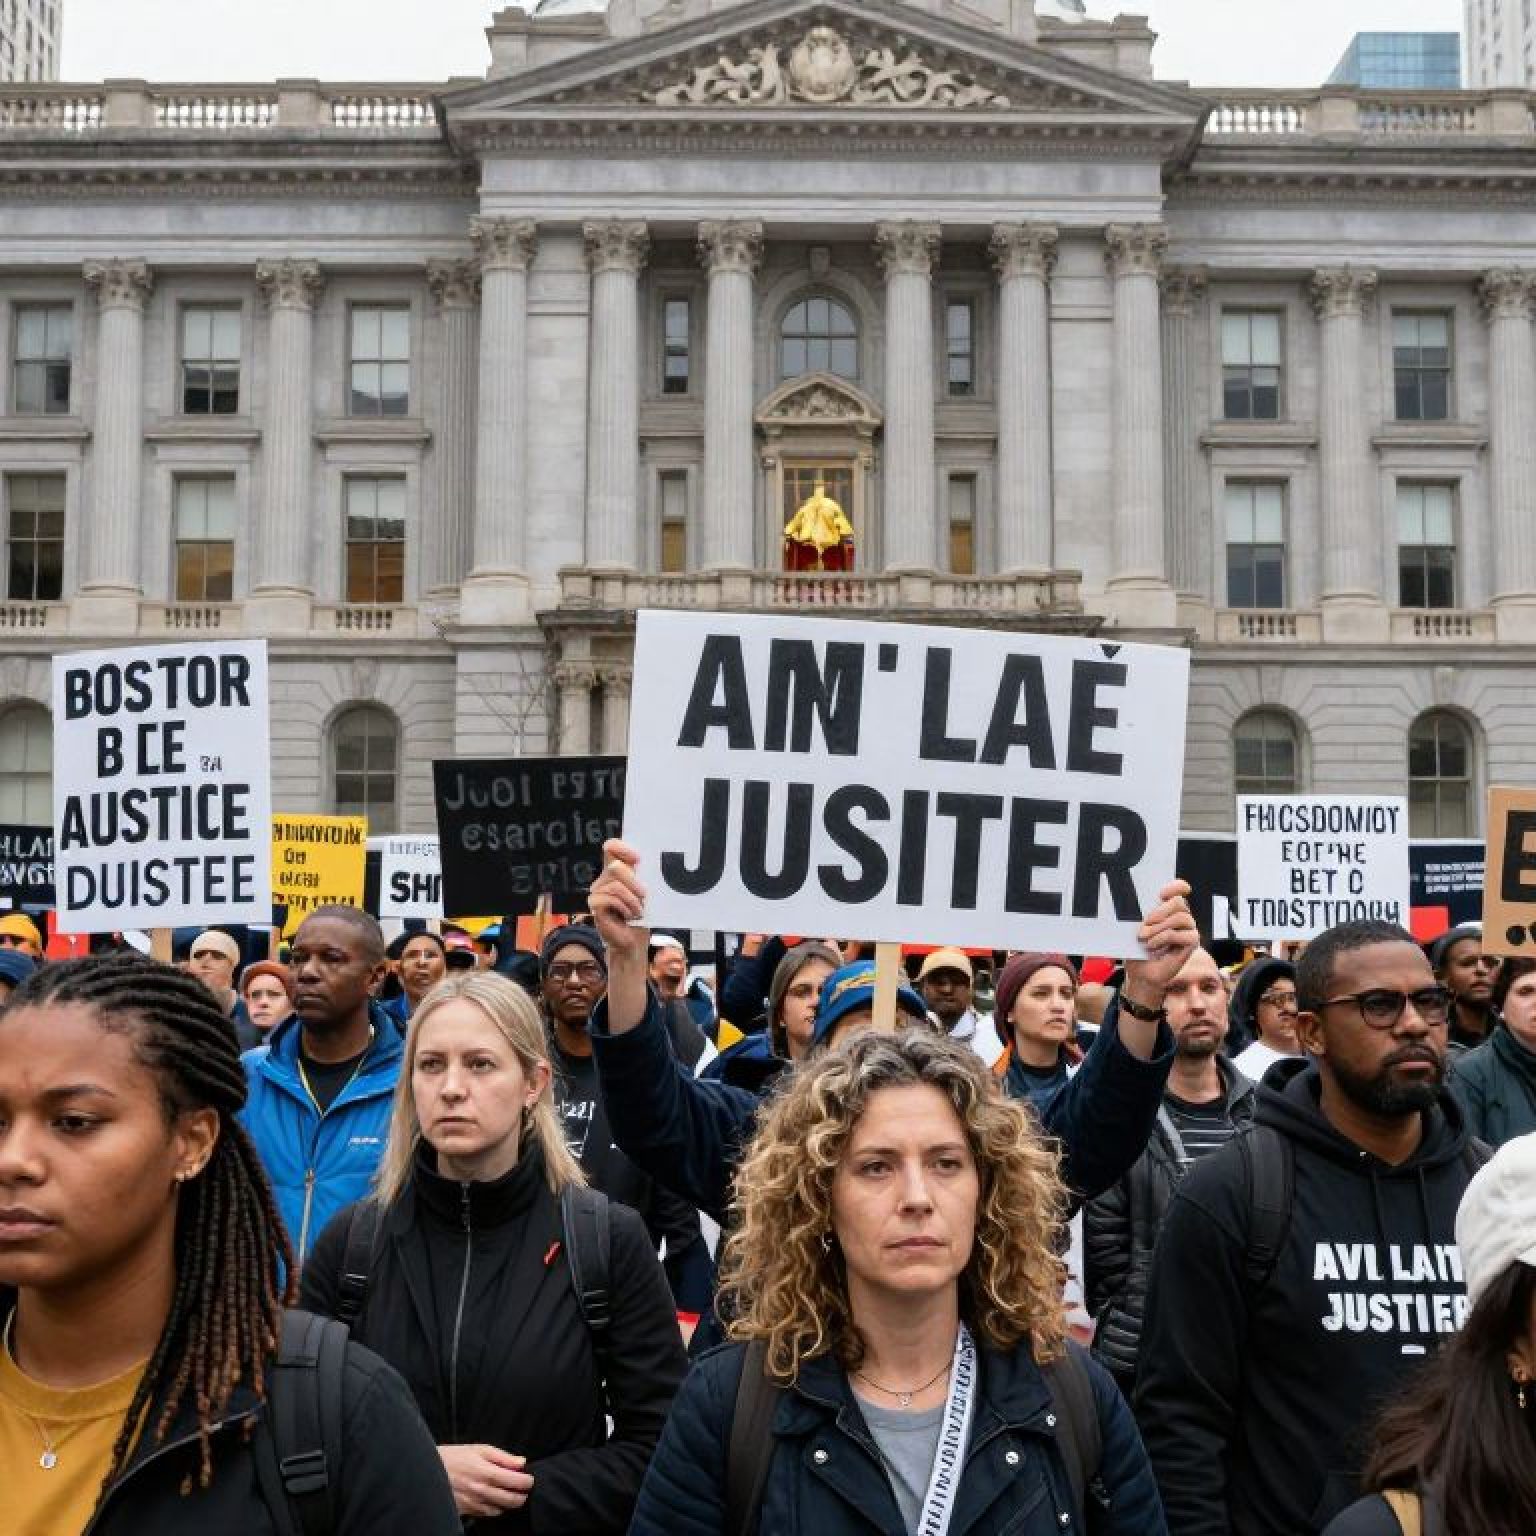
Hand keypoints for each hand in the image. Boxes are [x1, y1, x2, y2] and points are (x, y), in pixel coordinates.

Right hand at [438, 1444, 532, 1518]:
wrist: (428, 1470)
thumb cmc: (455, 1456)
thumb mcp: (480, 1449)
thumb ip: (503, 1457)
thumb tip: (521, 1463)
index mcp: (487, 1472)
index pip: (516, 1482)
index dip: (527, 1481)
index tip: (529, 1479)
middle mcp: (481, 1491)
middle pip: (512, 1500)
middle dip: (522, 1495)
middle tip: (523, 1489)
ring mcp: (474, 1504)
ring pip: (500, 1510)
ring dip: (509, 1503)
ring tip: (510, 1493)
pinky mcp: (466, 1511)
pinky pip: (487, 1514)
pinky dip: (495, 1509)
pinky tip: (494, 1500)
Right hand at [588, 839, 648, 964]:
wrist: (633, 939)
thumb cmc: (640, 914)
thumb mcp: (645, 891)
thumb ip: (642, 874)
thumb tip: (645, 860)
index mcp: (616, 871)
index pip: (610, 847)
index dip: (622, 847)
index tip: (638, 859)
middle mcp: (603, 879)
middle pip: (615, 867)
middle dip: (634, 882)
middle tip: (644, 896)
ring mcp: (597, 892)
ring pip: (615, 885)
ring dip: (632, 900)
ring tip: (638, 911)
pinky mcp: (595, 905)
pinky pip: (610, 899)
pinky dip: (624, 907)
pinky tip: (629, 916)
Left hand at [1123, 879, 1197, 1006]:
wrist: (1139, 971)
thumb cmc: (1136, 947)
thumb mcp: (1133, 927)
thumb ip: (1139, 912)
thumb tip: (1132, 899)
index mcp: (1168, 908)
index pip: (1179, 888)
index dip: (1175, 886)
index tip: (1162, 893)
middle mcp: (1182, 916)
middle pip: (1179, 902)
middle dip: (1160, 911)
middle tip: (1144, 924)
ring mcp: (1189, 929)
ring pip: (1182, 917)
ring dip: (1159, 928)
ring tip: (1144, 938)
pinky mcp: (1192, 943)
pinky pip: (1183, 935)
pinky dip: (1164, 938)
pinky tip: (1152, 946)